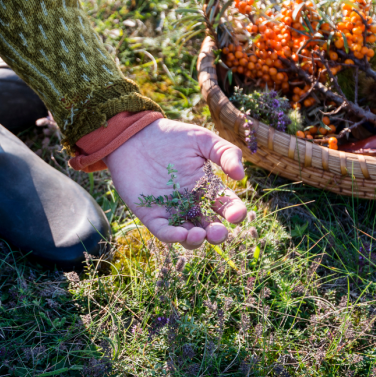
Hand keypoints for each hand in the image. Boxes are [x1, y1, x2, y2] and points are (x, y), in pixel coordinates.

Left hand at [104, 119, 246, 249]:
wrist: (134, 135)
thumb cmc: (170, 136)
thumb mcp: (201, 139)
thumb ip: (225, 152)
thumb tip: (240, 175)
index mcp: (207, 188)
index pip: (227, 206)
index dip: (235, 213)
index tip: (236, 215)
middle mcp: (192, 204)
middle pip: (210, 228)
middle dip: (217, 235)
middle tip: (217, 232)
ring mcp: (172, 212)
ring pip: (188, 236)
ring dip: (196, 240)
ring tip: (198, 234)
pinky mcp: (151, 215)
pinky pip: (164, 232)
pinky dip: (173, 236)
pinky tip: (180, 234)